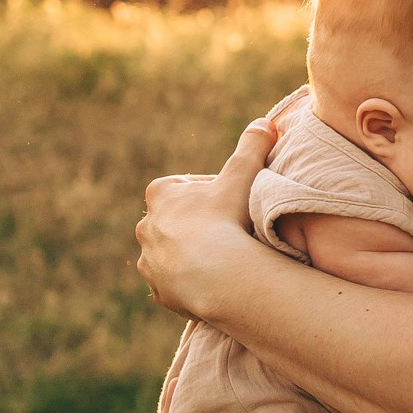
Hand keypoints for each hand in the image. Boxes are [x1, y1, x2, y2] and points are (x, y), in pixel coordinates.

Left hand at [136, 119, 274, 319]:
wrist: (217, 275)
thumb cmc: (226, 220)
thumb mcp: (242, 175)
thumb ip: (252, 146)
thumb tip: (266, 122)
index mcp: (160, 195)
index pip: (184, 187)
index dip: (211, 192)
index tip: (232, 200)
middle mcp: (146, 227)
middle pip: (175, 221)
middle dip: (198, 225)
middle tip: (230, 231)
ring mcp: (150, 262)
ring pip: (171, 255)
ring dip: (192, 256)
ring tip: (222, 261)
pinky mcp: (158, 290)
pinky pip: (173, 285)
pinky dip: (189, 283)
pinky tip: (213, 283)